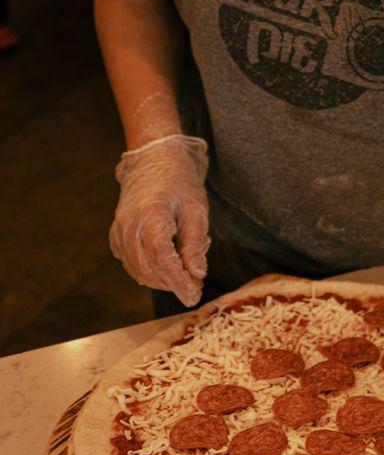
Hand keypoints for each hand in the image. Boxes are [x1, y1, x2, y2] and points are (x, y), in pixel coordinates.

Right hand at [110, 134, 209, 306]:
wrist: (154, 160)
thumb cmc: (179, 181)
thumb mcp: (196, 208)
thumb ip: (194, 243)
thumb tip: (196, 274)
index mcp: (150, 214)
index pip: (161, 257)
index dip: (176, 280)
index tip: (193, 294)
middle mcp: (128, 225)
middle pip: (147, 268)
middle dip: (171, 283)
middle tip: (195, 287)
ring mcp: (119, 230)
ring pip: (137, 269)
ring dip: (161, 280)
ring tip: (185, 277)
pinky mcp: (116, 234)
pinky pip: (130, 262)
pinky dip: (148, 271)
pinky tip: (167, 267)